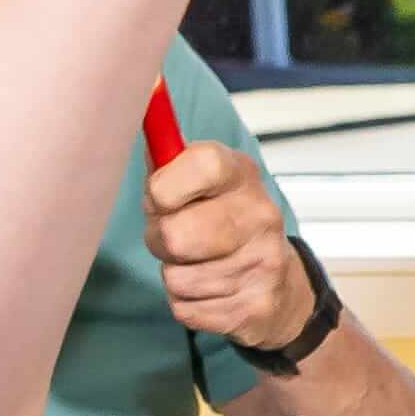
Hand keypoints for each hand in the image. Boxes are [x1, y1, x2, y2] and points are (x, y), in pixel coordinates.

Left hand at [144, 134, 324, 354]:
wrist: (281, 285)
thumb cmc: (221, 223)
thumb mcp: (200, 182)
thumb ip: (166, 158)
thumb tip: (133, 106)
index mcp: (241, 174)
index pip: (202, 165)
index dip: (164, 187)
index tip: (159, 198)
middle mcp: (261, 215)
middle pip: (178, 236)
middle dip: (160, 241)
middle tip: (172, 238)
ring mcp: (264, 263)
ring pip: (177, 278)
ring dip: (174, 275)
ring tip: (196, 265)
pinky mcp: (257, 307)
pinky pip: (186, 309)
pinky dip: (187, 304)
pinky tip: (209, 291)